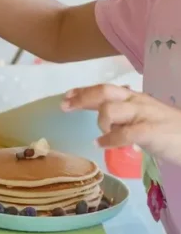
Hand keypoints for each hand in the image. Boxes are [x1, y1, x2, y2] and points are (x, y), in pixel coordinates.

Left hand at [62, 84, 180, 165]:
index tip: (66, 95)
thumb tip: (103, 112)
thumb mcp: (144, 116)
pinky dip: (109, 139)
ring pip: (110, 110)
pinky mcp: (150, 131)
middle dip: (82, 98)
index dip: (84, 91)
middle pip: (104, 92)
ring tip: (101, 133)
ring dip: (100, 122)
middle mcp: (137, 102)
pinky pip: (124, 134)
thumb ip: (125, 114)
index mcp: (134, 98)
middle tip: (65, 106)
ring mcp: (144, 115)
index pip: (105, 89)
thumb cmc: (169, 131)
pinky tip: (101, 144)